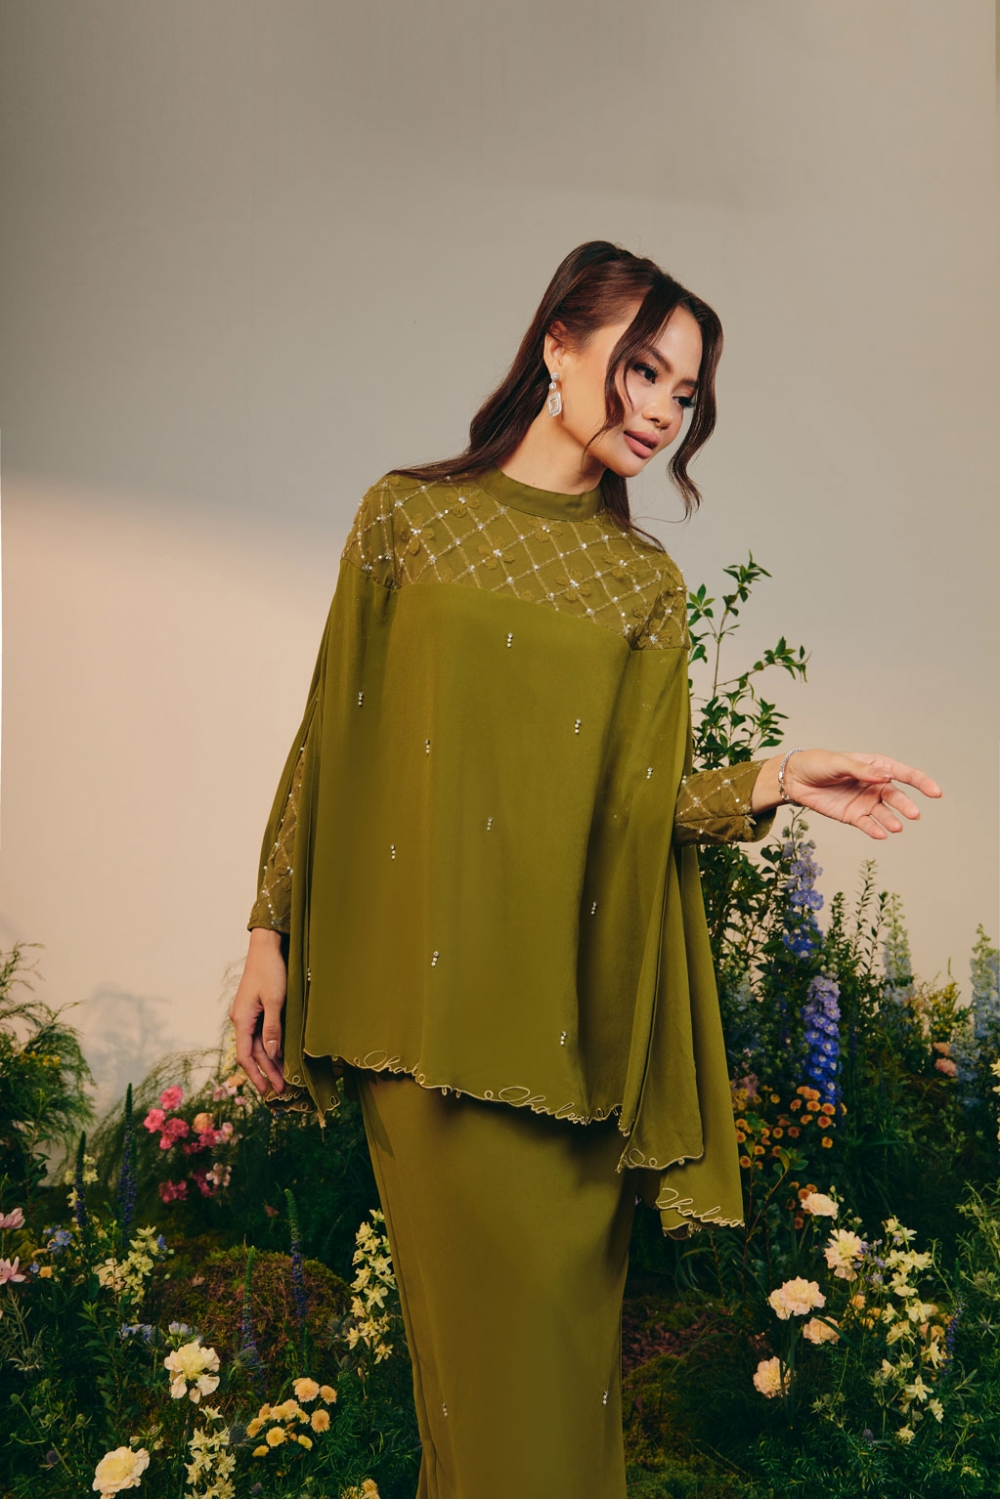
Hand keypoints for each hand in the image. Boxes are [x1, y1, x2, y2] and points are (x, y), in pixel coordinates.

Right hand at [229, 929, 286, 1095]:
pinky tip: (280, 1055)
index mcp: (241, 1019)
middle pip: (252, 1053)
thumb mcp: (274, 1000)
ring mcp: (247, 1015)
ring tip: (283, 1078)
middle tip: (281, 1091)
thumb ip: (273, 1027)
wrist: (266, 947)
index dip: (256, 1075)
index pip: (245, 1056)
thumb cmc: (270, 971)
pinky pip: (261, 1034)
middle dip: (266, 1073)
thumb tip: (271, 1054)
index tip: (267, 1090)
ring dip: (269, 1062)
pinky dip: (270, 1047)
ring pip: (257, 1045)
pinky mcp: (255, 1009)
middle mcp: (241, 1019)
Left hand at [772, 749, 941, 840]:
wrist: (796, 779)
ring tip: (897, 827)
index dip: (921, 782)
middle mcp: (875, 785)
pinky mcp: (853, 816)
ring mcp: (865, 802)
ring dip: (892, 820)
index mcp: (875, 766)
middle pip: (896, 796)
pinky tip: (881, 834)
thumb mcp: (839, 763)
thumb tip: (886, 776)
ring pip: (884, 813)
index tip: (935, 792)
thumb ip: (862, 770)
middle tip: (914, 814)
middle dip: (906, 805)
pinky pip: (867, 824)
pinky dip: (875, 830)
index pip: (903, 774)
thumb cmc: (819, 764)